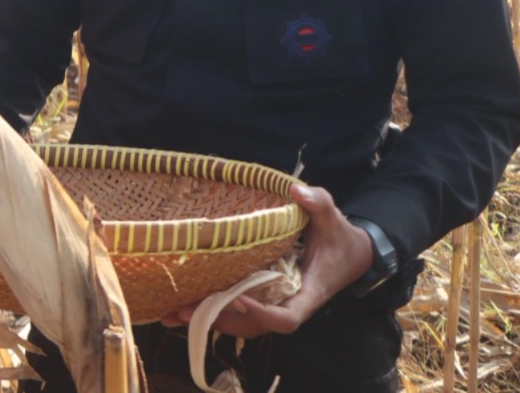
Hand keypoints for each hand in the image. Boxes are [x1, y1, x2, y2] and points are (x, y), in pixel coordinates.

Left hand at [161, 184, 373, 337]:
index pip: (287, 318)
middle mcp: (288, 304)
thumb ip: (319, 204)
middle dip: (221, 321)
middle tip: (186, 309)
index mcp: (308, 293)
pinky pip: (235, 311)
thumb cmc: (338, 238)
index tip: (240, 299)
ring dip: (208, 319)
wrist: (347, 255)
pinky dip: (210, 310)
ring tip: (172, 311)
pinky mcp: (261, 298)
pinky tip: (179, 304)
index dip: (262, 314)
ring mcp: (272, 304)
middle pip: (254, 327)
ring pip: (241, 323)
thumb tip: (296, 191)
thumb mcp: (333, 218)